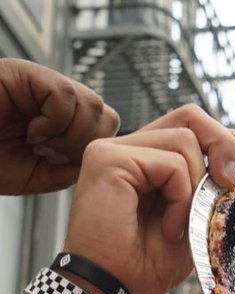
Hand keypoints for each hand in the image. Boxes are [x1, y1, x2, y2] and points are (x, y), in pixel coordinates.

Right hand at [0, 59, 118, 193]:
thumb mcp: (42, 175)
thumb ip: (72, 168)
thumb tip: (98, 158)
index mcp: (65, 121)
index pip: (107, 127)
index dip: (94, 150)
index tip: (62, 163)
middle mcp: (57, 99)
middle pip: (106, 113)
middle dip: (86, 143)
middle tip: (52, 154)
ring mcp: (42, 83)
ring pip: (91, 103)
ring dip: (70, 135)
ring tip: (39, 144)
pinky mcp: (25, 73)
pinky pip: (64, 94)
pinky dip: (55, 121)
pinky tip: (33, 132)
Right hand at [63, 104, 234, 293]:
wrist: (113, 292)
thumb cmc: (148, 265)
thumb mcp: (194, 220)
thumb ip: (210, 186)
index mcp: (149, 158)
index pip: (194, 125)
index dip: (225, 144)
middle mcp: (130, 147)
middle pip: (191, 116)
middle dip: (223, 146)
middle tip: (231, 184)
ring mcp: (116, 149)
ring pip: (185, 140)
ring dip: (195, 190)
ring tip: (178, 225)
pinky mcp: (108, 158)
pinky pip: (171, 164)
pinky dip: (180, 200)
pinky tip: (167, 228)